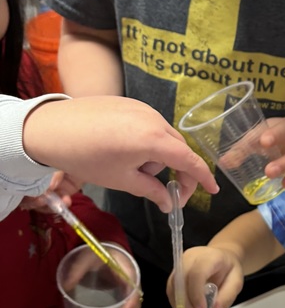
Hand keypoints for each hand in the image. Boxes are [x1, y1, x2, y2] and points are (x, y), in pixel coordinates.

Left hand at [22, 97, 218, 210]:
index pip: (190, 161)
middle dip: (175, 172)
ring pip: (163, 138)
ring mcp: (142, 108)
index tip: (212, 191)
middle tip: (166, 192)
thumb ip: (152, 191)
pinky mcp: (129, 103)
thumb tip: (168, 204)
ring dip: (157, 157)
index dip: (203, 178)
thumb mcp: (122, 180)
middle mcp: (154, 119)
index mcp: (155, 140)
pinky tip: (123, 151)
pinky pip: (149, 125)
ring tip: (130, 168)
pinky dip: (145, 142)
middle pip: (178, 149)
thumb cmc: (86, 156)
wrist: (50, 127)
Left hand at [58, 247, 140, 307]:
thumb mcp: (87, 256)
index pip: (134, 289)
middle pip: (134, 303)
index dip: (129, 305)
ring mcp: (128, 288)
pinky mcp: (122, 292)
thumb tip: (65, 287)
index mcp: (127, 270)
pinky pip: (125, 306)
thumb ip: (77, 269)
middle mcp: (131, 281)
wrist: (105, 248)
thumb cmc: (99, 251)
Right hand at [166, 246, 243, 307]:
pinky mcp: (175, 273)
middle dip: (186, 304)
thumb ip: (227, 297)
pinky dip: (178, 304)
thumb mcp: (236, 282)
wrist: (222, 258)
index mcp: (209, 257)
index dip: (196, 293)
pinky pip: (171, 290)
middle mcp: (190, 257)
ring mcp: (180, 264)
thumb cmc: (229, 268)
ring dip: (181, 307)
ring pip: (173, 287)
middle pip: (181, 281)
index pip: (197, 273)